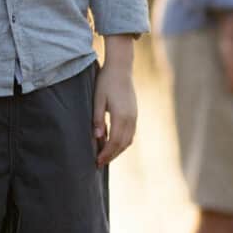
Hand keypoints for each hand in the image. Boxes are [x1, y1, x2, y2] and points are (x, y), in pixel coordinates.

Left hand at [93, 43, 137, 166]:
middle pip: (122, 144)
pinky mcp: (134, 114)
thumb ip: (98, 118)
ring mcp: (134, 116)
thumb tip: (98, 137)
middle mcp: (131, 118)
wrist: (121, 68)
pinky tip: (113, 144)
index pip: (114, 141)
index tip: (97, 161)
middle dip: (111, 155)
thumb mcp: (98, 99)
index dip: (106, 153)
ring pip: (128, 140)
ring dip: (117, 150)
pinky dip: (122, 142)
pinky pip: (130, 134)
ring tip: (105, 156)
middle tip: (99, 164)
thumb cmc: (106, 82)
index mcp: (121, 115)